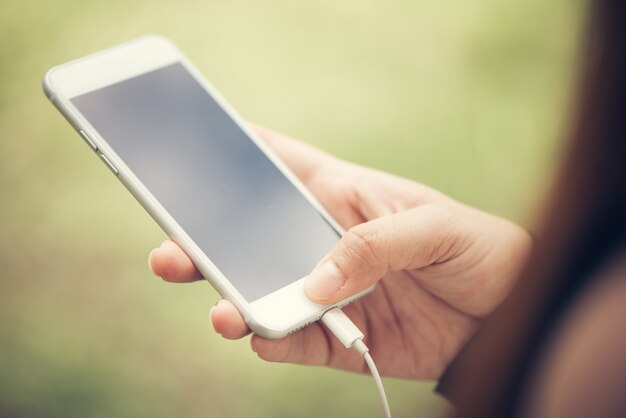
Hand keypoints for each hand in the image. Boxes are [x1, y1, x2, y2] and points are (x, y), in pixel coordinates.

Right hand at [149, 126, 531, 378]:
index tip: (193, 146)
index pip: (280, 165)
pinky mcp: (336, 335)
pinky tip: (259, 335)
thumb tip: (314, 281)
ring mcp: (325, 289)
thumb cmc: (477, 249)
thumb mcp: (434, 229)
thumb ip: (374, 246)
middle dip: (209, 240)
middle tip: (172, 249)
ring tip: (220, 307)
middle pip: (253, 236)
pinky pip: (292, 339)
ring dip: (233, 297)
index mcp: (342, 195)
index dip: (237, 153)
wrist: (506, 318)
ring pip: (263, 290)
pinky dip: (273, 339)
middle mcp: (323, 242)